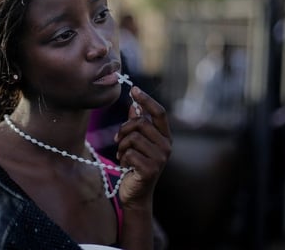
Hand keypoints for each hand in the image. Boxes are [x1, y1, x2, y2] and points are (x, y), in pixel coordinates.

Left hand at [114, 86, 171, 205]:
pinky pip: (129, 153)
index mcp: (165, 137)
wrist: (137, 195)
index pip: (159, 112)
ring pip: (132, 138)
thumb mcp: (137, 143)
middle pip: (140, 123)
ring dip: (121, 146)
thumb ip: (137, 124)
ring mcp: (160, 158)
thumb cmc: (136, 166)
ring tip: (122, 155)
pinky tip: (125, 166)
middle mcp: (166, 146)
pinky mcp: (150, 169)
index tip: (134, 89)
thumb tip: (133, 103)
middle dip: (124, 130)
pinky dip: (122, 158)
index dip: (146, 99)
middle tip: (118, 141)